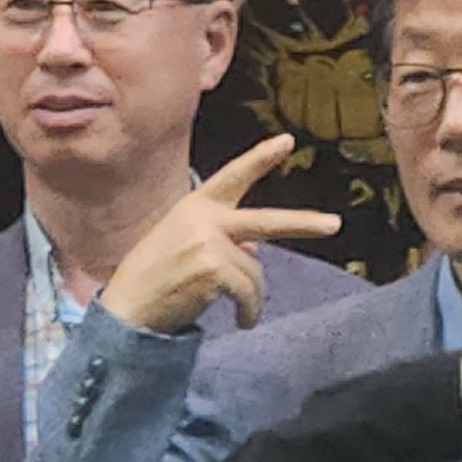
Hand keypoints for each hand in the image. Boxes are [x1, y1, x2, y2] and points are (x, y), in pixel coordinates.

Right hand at [99, 138, 344, 334]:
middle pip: (267, 221)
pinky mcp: (212, 267)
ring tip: (240, 313)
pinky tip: (241, 321)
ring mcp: (208, 240)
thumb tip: (258, 251)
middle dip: (304, 223)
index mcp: (195, 205)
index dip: (261, 158)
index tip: (287, 140)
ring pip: (256, 272)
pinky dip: (249, 312)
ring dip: (253, 298)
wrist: (127, 309)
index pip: (233, 176)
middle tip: (335, 225)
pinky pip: (249, 293)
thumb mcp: (185, 245)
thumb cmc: (155, 278)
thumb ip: (222, 239)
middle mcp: (203, 217)